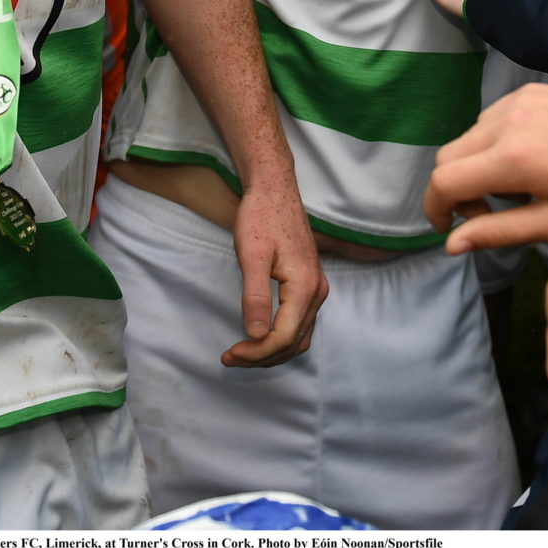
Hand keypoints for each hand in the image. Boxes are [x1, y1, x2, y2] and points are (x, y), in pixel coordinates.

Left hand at [221, 177, 327, 367]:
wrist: (275, 189)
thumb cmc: (261, 217)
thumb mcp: (252, 256)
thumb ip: (255, 296)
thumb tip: (256, 335)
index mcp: (305, 287)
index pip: (283, 337)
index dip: (256, 352)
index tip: (229, 354)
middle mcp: (318, 292)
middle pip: (293, 342)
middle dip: (262, 356)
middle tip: (230, 357)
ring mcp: (317, 289)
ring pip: (300, 337)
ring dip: (272, 352)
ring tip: (242, 353)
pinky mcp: (311, 285)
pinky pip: (300, 324)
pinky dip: (281, 339)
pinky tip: (260, 338)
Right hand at [423, 84, 547, 251]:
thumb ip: (500, 232)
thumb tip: (453, 245)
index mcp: (514, 159)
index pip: (444, 180)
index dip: (436, 208)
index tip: (448, 227)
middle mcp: (509, 121)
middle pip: (448, 156)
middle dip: (456, 190)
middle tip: (489, 212)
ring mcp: (519, 100)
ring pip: (468, 137)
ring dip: (477, 166)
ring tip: (520, 188)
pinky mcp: (530, 91)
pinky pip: (490, 118)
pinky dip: (494, 144)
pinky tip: (530, 161)